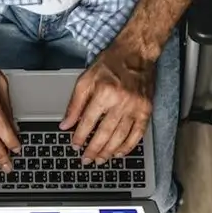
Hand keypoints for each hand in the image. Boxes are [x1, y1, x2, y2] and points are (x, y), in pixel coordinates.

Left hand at [60, 42, 155, 164]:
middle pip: (104, 133)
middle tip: (86, 159)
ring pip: (120, 137)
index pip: (88, 122)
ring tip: (100, 160)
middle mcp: (121, 102)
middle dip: (93, 150)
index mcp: (104, 93)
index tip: (75, 146)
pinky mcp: (146, 110)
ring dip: (109, 152)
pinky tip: (119, 153)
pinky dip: (128, 146)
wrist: (137, 53)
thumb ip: (74, 104)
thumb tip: (65, 125)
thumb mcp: (85, 80)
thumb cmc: (111, 64)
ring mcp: (135, 107)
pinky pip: (138, 134)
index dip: (80, 137)